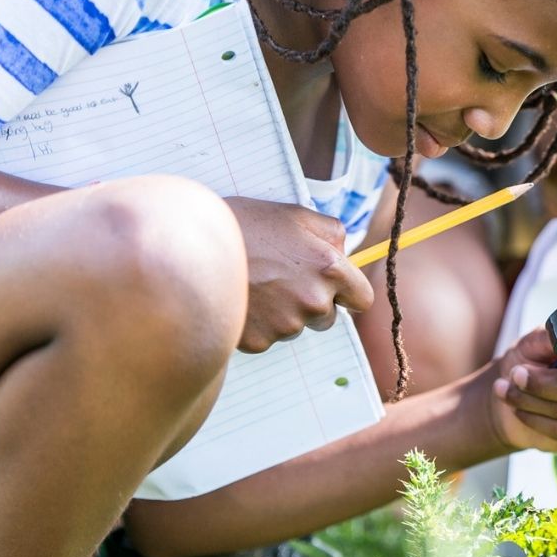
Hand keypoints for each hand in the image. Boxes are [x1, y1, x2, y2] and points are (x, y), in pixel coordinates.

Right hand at [224, 196, 373, 352]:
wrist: (193, 248)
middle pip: (327, 317)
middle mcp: (314, 301)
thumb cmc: (244, 225)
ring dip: (283, 312)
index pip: (363, 299)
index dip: (349, 293)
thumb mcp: (294, 215)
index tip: (337, 289)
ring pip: (295, 326)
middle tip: (282, 279)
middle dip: (312, 302)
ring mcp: (286, 325)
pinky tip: (241, 300)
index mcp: (329, 269)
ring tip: (256, 285)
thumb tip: (344, 251)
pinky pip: (267, 337)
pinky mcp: (259, 341)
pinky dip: (258, 323)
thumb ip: (331, 232)